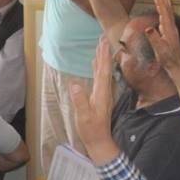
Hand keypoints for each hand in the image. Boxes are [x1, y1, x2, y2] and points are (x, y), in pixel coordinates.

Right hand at [70, 38, 117, 163]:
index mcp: (101, 94)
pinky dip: (98, 68)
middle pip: (105, 69)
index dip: (103, 57)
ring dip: (102, 59)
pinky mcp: (100, 97)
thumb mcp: (83, 116)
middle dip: (104, 53)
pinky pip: (100, 78)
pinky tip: (95, 64)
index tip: (103, 43)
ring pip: (103, 72)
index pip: (103, 72)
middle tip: (103, 38)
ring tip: (100, 46)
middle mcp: (104, 92)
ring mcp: (103, 94)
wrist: (100, 142)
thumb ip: (80, 100)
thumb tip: (75, 84)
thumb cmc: (91, 130)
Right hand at [147, 0, 179, 72]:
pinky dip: (164, 10)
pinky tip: (163, 9)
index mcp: (169, 30)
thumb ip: (154, 39)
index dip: (160, 3)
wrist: (177, 66)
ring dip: (165, 2)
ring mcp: (171, 30)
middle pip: (167, 9)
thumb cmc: (168, 59)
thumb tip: (148, 29)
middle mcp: (171, 28)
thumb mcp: (160, 50)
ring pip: (168, 12)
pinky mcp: (170, 33)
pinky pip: (167, 18)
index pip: (164, 13)